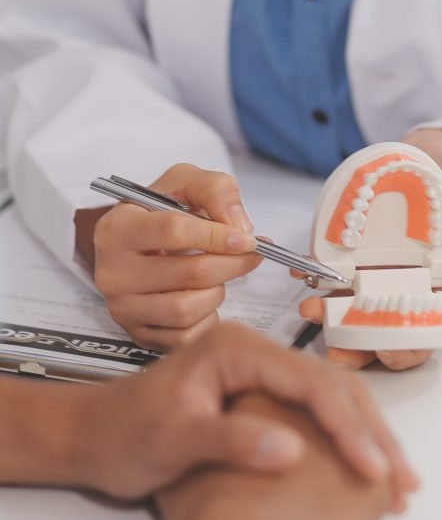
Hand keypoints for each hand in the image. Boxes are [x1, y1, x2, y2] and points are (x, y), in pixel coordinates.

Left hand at [74, 322, 417, 504]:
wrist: (94, 434)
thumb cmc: (124, 434)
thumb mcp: (170, 441)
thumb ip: (229, 441)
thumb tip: (293, 453)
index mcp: (237, 350)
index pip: (310, 384)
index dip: (347, 428)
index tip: (373, 470)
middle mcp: (258, 350)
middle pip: (333, 386)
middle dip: (372, 433)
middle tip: (403, 480)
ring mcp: (264, 368)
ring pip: (334, 396)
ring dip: (368, 437)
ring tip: (396, 480)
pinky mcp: (265, 390)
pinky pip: (318, 409)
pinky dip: (346, 438)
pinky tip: (364, 464)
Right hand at [87, 163, 261, 349]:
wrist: (138, 244)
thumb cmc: (162, 212)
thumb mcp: (186, 183)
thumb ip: (216, 191)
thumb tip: (239, 227)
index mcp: (118, 228)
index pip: (174, 231)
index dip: (218, 235)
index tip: (247, 239)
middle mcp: (113, 271)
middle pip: (190, 273)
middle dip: (232, 263)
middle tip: (250, 255)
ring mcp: (123, 307)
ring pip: (188, 308)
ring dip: (217, 292)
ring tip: (216, 275)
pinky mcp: (137, 333)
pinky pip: (186, 336)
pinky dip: (206, 319)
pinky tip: (203, 298)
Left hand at [299, 129, 441, 371]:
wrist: (436, 152)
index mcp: (435, 296)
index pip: (418, 339)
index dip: (402, 353)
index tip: (385, 354)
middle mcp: (402, 289)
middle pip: (377, 332)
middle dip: (355, 345)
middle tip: (336, 348)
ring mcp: (374, 270)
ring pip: (348, 306)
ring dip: (326, 315)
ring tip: (312, 309)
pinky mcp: (351, 248)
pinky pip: (329, 267)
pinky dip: (313, 275)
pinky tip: (304, 274)